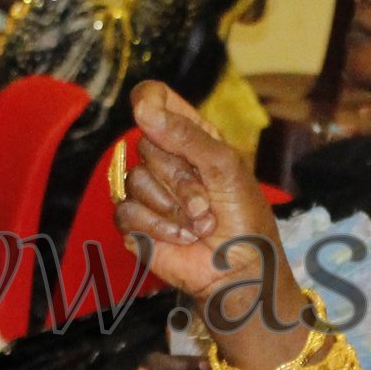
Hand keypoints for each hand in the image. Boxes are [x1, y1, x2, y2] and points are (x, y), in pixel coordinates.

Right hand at [115, 82, 290, 309]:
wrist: (239, 269)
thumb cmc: (243, 218)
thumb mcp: (225, 167)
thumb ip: (186, 136)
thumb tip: (144, 109)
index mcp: (190, 138)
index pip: (156, 101)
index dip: (148, 99)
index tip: (148, 108)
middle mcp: (166, 160)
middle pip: (145, 145)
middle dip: (180, 178)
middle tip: (207, 201)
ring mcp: (149, 191)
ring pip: (135, 180)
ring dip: (174, 207)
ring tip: (200, 224)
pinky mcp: (136, 223)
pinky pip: (127, 211)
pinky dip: (158, 226)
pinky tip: (182, 237)